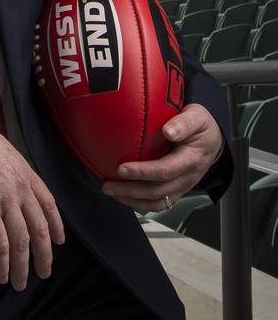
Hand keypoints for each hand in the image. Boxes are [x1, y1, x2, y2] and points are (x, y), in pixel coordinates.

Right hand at [0, 106, 63, 289]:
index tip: (59, 241)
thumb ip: (14, 177)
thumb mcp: (7, 156)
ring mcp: (5, 203)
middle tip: (44, 272)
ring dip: (22, 266)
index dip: (56, 225)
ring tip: (20, 282)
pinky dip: (2, 263)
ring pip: (21, 241)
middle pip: (39, 229)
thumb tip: (11, 196)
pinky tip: (2, 274)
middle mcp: (21, 191)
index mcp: (27, 176)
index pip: (49, 205)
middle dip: (44, 254)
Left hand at [101, 103, 224, 212]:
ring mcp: (182, 187)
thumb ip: (184, 123)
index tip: (121, 169)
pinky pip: (158, 202)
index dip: (142, 172)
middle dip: (130, 191)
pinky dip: (139, 202)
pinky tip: (122, 195)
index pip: (165, 170)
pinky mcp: (176, 190)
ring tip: (110, 192)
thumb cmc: (201, 126)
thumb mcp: (197, 117)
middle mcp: (187, 178)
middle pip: (157, 192)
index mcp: (191, 160)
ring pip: (157, 203)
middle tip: (107, 185)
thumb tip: (168, 130)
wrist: (213, 140)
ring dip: (132, 200)